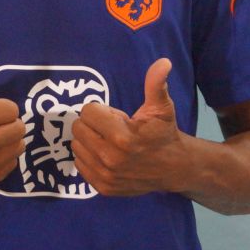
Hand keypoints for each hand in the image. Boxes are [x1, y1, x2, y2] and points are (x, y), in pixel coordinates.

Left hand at [71, 58, 188, 195]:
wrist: (174, 168)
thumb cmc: (163, 133)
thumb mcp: (161, 107)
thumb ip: (156, 84)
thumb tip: (163, 62)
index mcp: (122, 136)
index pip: (88, 112)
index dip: (100, 110)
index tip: (116, 116)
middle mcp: (110, 158)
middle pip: (78, 128)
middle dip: (92, 124)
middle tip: (110, 128)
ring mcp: (105, 175)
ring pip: (76, 146)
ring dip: (88, 140)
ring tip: (108, 141)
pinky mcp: (102, 188)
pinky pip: (79, 164)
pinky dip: (88, 157)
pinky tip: (105, 154)